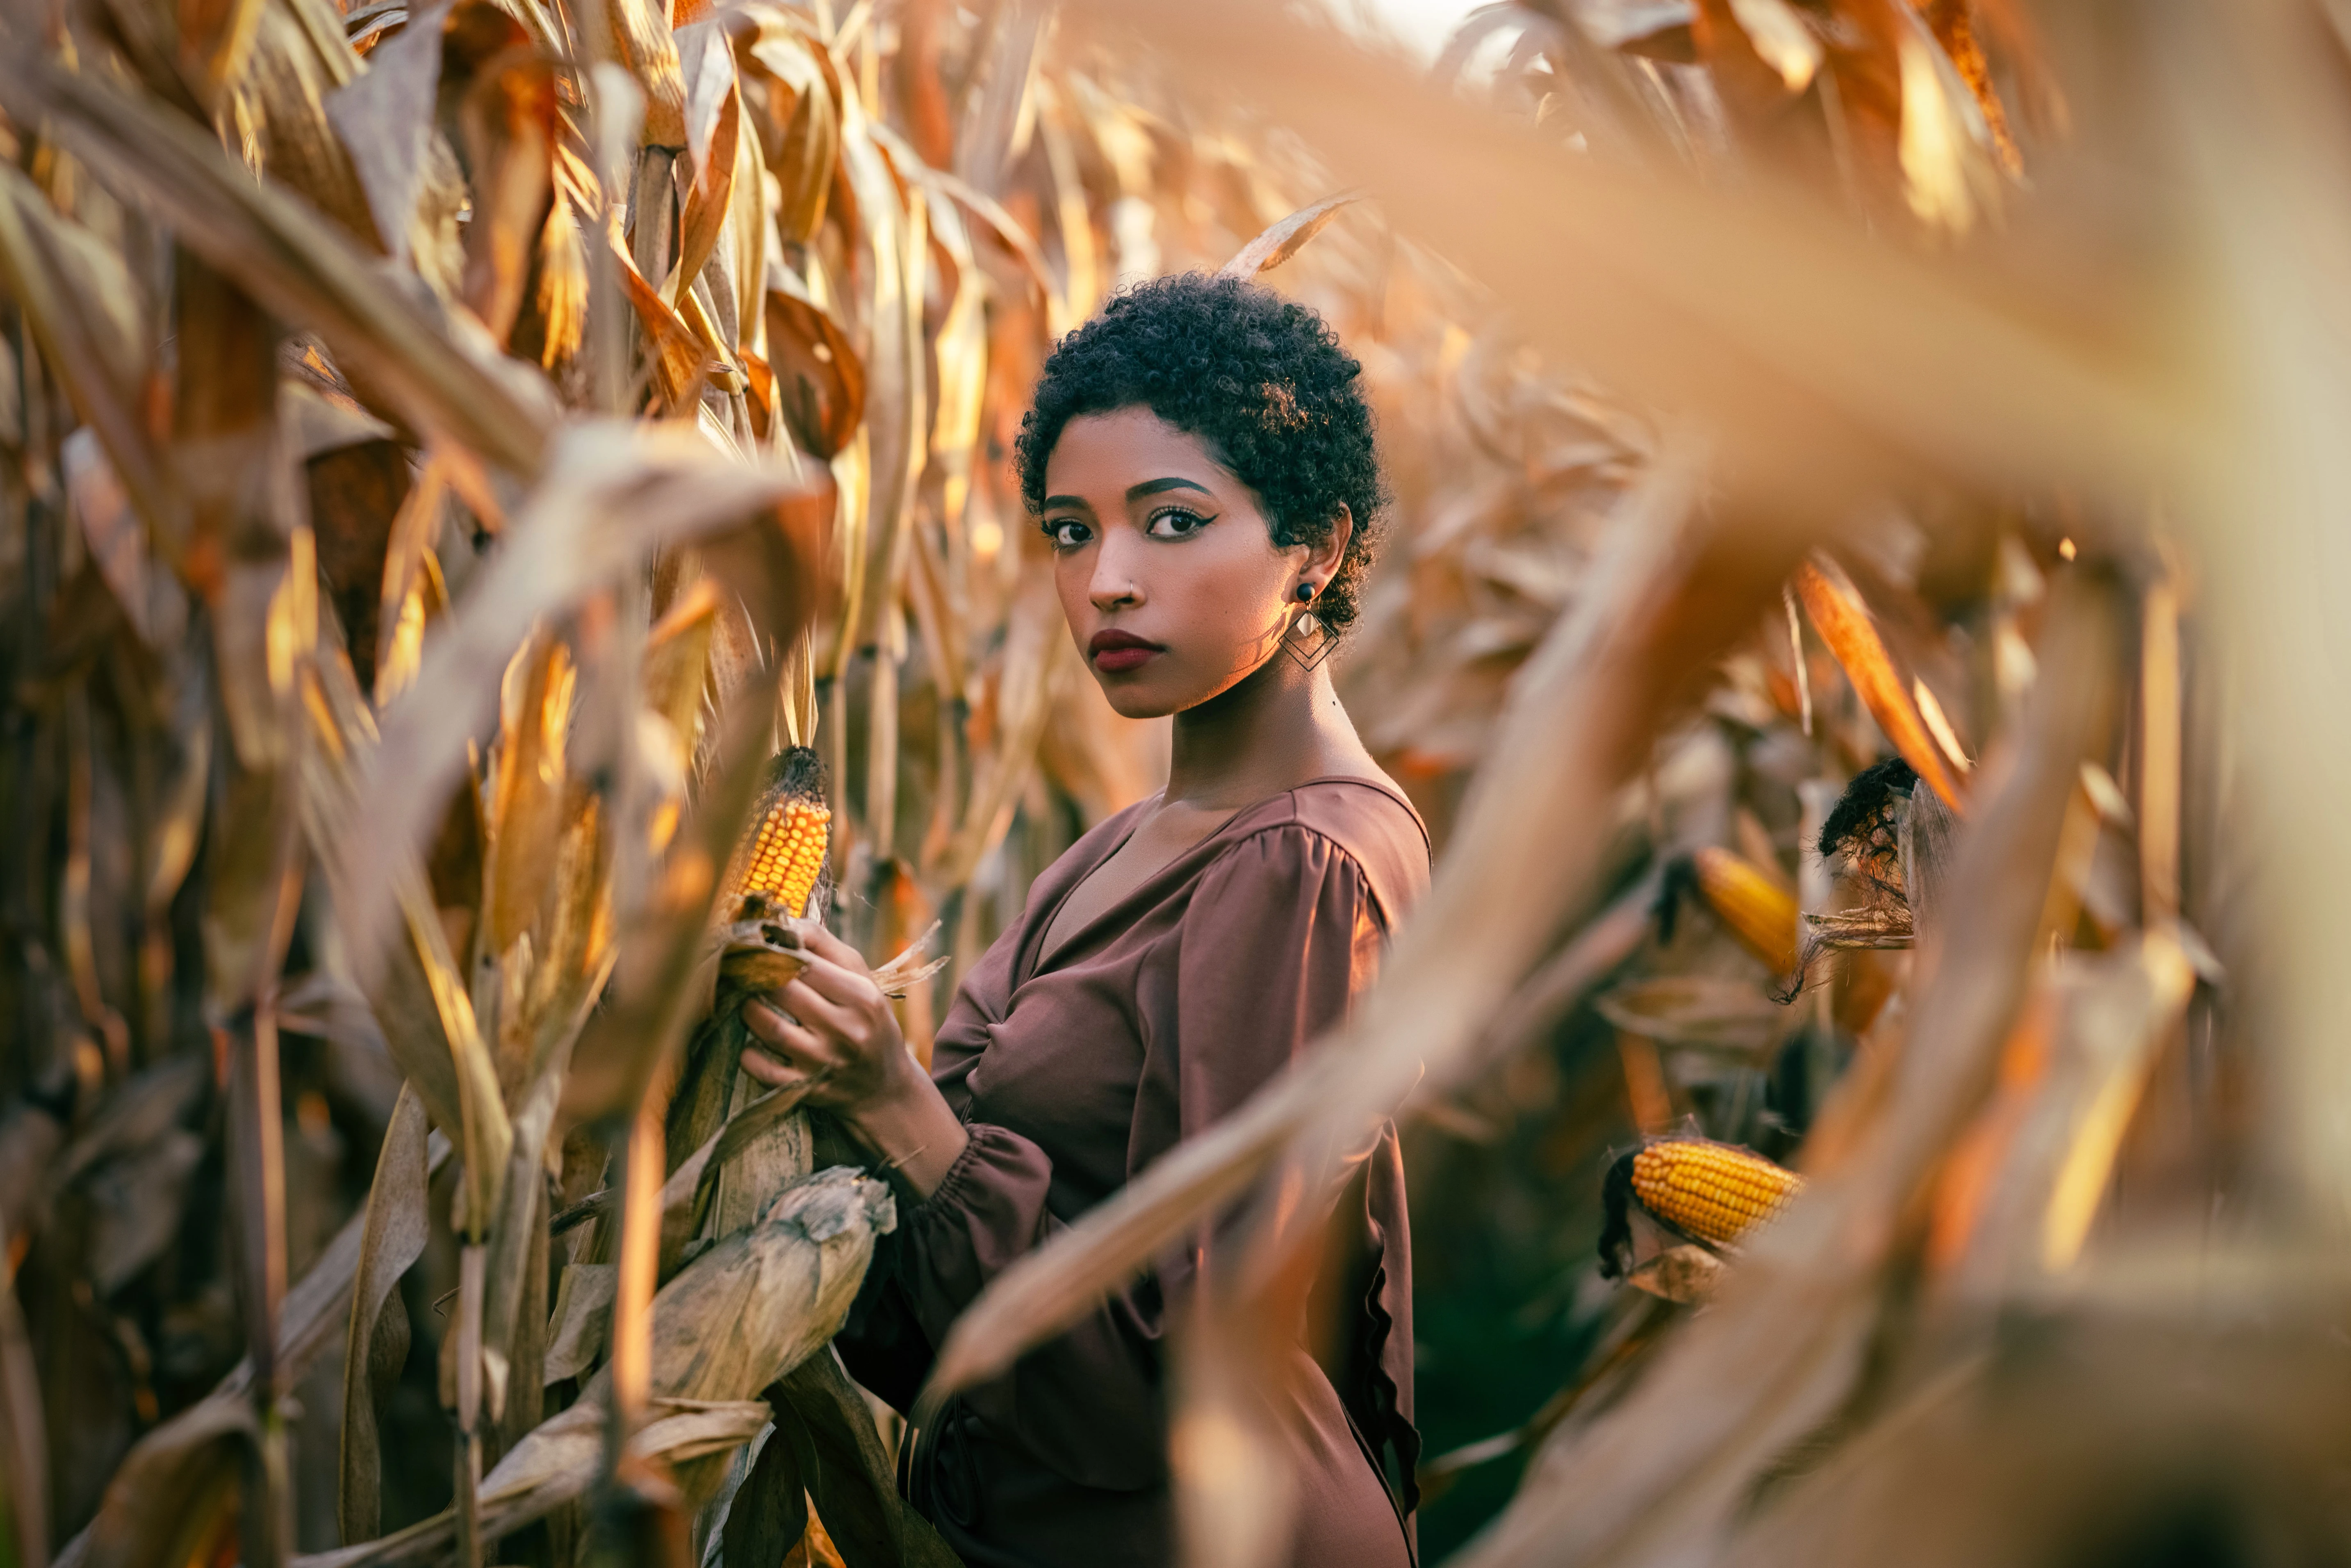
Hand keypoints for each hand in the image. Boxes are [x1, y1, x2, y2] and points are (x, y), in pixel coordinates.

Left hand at [739, 926, 968, 1195]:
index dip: (773, 950)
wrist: (883, 1087)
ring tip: (747, 1000)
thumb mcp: (861, 978)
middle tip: (741, 969)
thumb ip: (824, 945)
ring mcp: (823, 1063)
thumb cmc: (867, 1020)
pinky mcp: (805, 1090)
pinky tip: (754, 1042)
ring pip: (767, 1027)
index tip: (757, 945)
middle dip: (755, 976)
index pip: (804, 961)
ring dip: (748, 1009)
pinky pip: (760, 1068)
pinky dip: (748, 1053)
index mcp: (861, 997)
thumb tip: (783, 923)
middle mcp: (845, 1030)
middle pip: (782, 991)